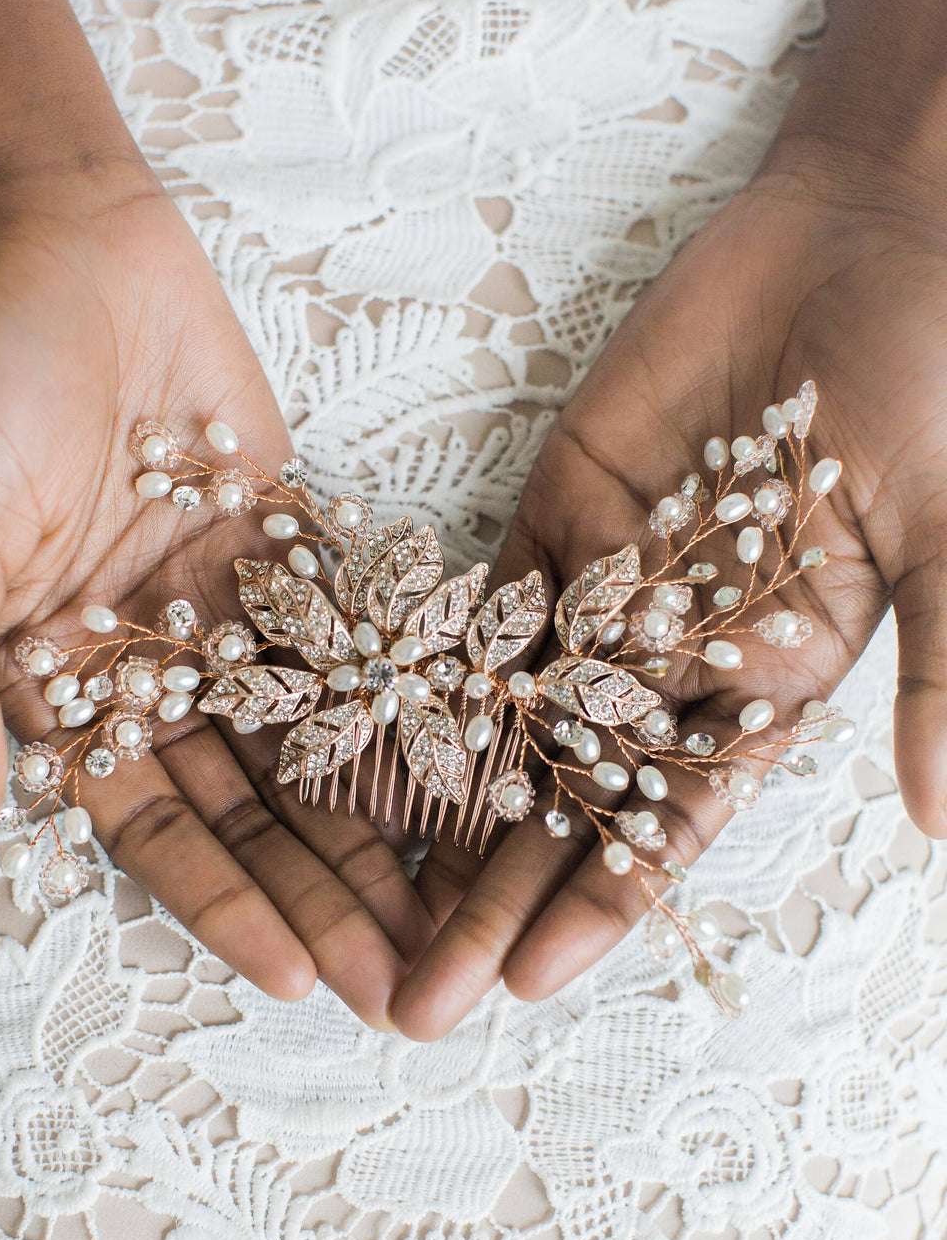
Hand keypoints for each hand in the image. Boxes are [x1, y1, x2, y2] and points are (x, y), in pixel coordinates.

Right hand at [0, 168, 432, 1026]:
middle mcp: (153, 670)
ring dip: (380, 830)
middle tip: (409, 984)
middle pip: (253, 813)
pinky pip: (355, 647)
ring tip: (456, 907)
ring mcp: (228, 615)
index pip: (155, 831)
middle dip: (325, 898)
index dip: (226, 907)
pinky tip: (473, 770)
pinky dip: (408, 708)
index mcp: (64, 688)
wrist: (59, 236)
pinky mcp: (292, 551)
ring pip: (317, 747)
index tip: (302, 981)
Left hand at [392, 147, 946, 1037]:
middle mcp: (673, 660)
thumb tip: (944, 822)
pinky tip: (351, 739)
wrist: (866, 240)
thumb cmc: (936, 384)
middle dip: (492, 895)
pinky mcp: (553, 514)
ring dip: (435, 809)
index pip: (671, 821)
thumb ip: (943, 672)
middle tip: (411, 998)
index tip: (532, 980)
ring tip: (359, 899)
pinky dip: (420, 670)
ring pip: (504, 721)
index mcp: (770, 685)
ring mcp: (603, 589)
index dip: (604, 899)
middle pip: (565, 799)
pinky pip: (477, 607)